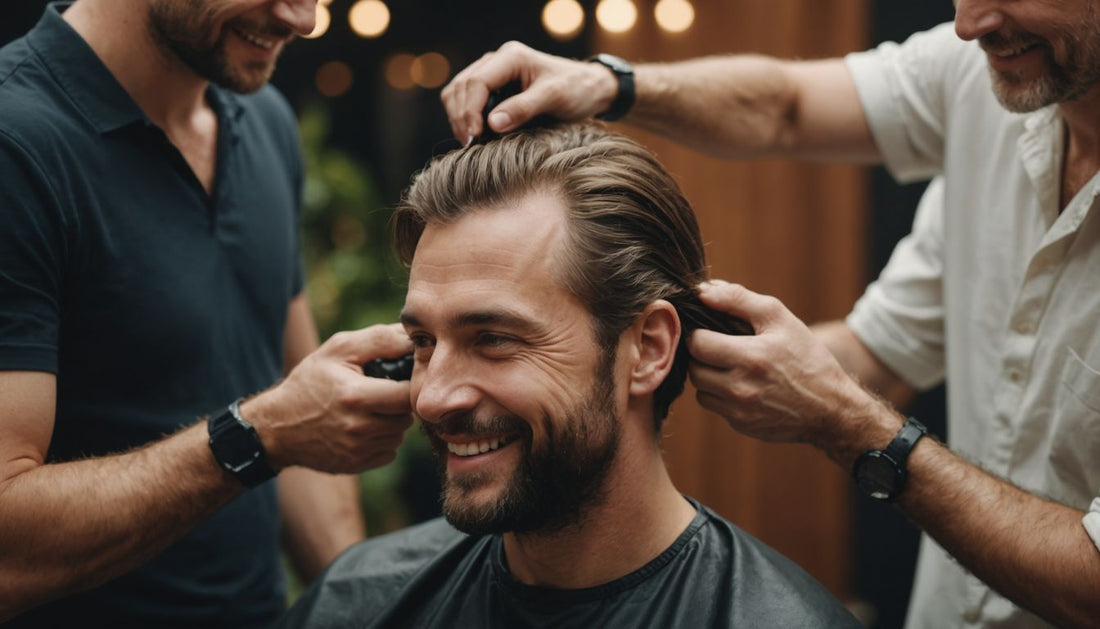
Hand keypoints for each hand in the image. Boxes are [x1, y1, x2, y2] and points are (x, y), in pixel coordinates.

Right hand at [243, 324, 413, 473]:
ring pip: (399, 435)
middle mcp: (359, 428)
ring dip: (392, 422)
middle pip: (407, 416)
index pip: (409, 394)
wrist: (277, 426)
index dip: (409, 383)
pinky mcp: (356, 465)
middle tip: (383, 392)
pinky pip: (389, 452)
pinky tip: (364, 427)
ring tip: (371, 409)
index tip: (398, 377)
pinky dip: (383, 440)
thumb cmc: (310, 382)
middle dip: (400, 403)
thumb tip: (413, 338)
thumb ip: (380, 340)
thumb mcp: (338, 350)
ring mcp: (358, 450)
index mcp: (356, 396)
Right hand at [442, 41, 618, 142]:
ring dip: (459, 118)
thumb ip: (524, 108)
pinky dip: (465, 118)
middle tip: (470, 145)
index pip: (476, 82)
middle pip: (460, 87)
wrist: (589, 88)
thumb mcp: (554, 97)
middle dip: (461, 117)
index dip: (470, 111)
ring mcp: (492, 73)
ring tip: (472, 142)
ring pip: (457, 93)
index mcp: (511, 57)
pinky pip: (466, 100)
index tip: (475, 136)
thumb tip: (492, 123)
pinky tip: (478, 135)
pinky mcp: (492, 87)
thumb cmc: (576, 90)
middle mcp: (497, 61)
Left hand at [687, 281, 891, 456]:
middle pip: (694, 368)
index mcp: (750, 357)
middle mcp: (741, 388)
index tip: (711, 331)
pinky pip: (715, 406)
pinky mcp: (741, 425)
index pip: (696, 343)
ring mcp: (740, 411)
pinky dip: (722, 395)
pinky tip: (743, 386)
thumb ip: (738, 299)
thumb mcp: (780, 319)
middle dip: (703, 356)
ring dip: (710, 377)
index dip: (699, 333)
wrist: (832, 407)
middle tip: (721, 348)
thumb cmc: (806, 357)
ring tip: (733, 367)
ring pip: (701, 390)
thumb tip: (702, 291)